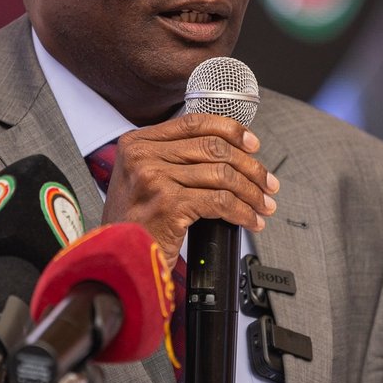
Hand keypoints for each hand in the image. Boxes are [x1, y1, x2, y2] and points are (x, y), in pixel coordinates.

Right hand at [100, 112, 279, 261]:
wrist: (116, 259)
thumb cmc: (133, 224)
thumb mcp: (144, 180)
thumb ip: (174, 160)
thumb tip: (229, 152)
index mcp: (137, 142)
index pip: (194, 122)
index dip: (231, 130)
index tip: (253, 144)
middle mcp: (143, 155)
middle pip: (213, 148)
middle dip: (250, 167)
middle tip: (267, 183)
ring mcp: (154, 177)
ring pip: (222, 175)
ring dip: (251, 192)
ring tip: (263, 206)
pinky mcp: (168, 203)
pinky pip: (220, 202)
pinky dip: (242, 212)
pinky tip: (250, 221)